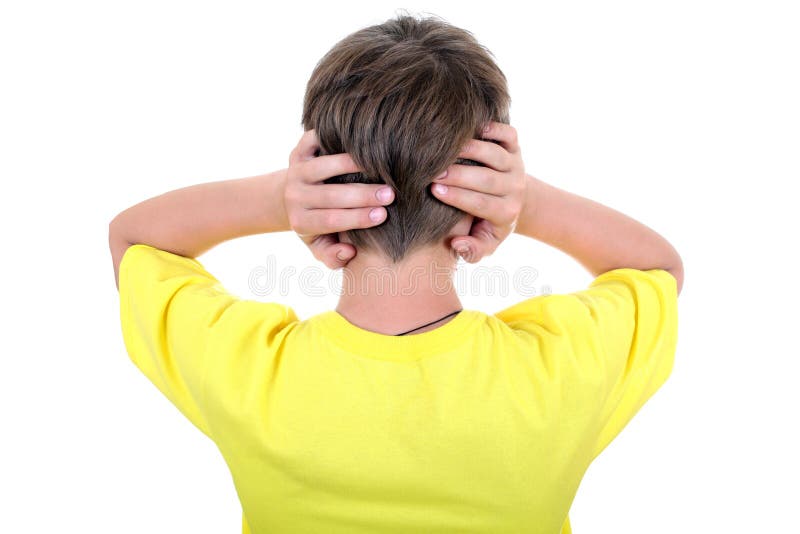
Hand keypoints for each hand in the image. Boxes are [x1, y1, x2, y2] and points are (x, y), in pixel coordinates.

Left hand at [284, 129, 394, 268]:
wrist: (294, 198)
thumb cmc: (318, 226)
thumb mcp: (322, 247)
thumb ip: (334, 257)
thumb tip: (349, 252)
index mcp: (301, 222)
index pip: (330, 220)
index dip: (357, 218)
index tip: (383, 215)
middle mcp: (295, 196)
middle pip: (330, 195)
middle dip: (362, 194)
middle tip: (391, 194)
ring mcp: (296, 171)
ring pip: (324, 166)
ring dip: (353, 165)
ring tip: (381, 165)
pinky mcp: (298, 151)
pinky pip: (315, 140)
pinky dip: (335, 138)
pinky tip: (361, 142)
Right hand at [430, 121, 527, 262]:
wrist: (514, 202)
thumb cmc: (489, 224)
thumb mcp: (484, 243)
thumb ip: (471, 250)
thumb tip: (457, 244)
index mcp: (506, 212)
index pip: (482, 204)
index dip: (458, 197)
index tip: (434, 190)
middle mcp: (514, 188)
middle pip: (488, 179)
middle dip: (460, 175)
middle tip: (434, 171)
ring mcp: (515, 165)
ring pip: (496, 154)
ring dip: (471, 150)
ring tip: (445, 148)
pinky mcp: (515, 147)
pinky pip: (507, 134)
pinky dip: (492, 128)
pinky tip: (469, 128)